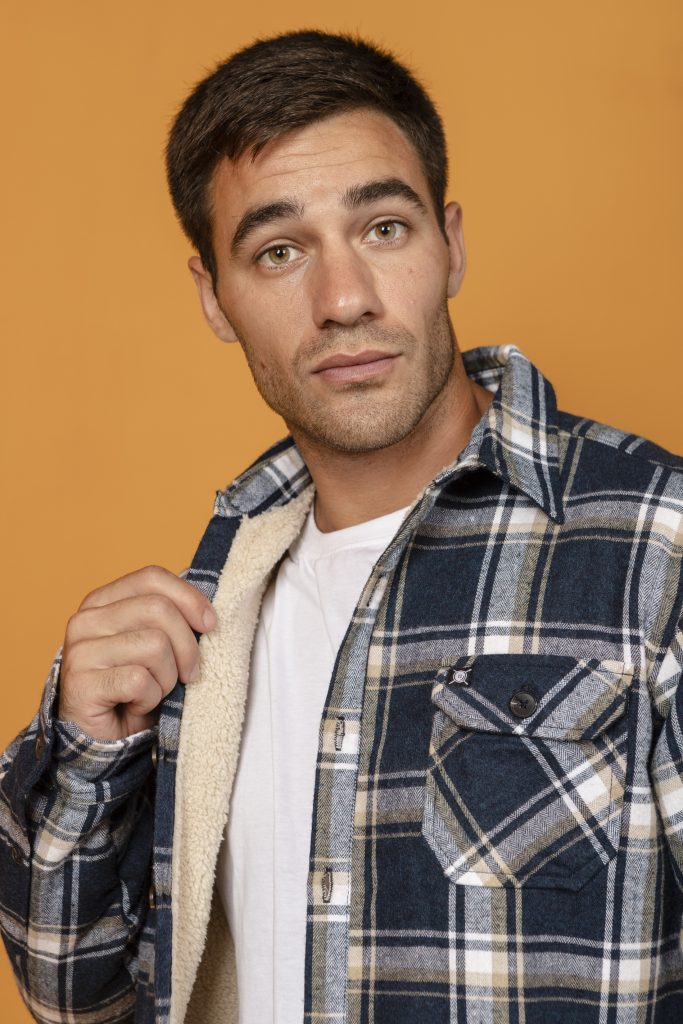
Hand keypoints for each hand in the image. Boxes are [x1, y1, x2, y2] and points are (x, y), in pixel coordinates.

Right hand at [58, 565, 216, 740]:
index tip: (210, 624)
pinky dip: (150, 698)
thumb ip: (171, 617)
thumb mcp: (155, 643)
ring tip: (156, 690)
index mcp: (103, 601)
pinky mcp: (81, 684)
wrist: (101, 736)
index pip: (151, 577)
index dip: (189, 598)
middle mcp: (86, 620)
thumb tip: (210, 605)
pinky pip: (139, 681)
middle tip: (189, 674)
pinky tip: (138, 704)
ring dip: (168, 677)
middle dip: (187, 646)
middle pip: (159, 609)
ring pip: (154, 645)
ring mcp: (80, 651)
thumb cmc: (134, 687)